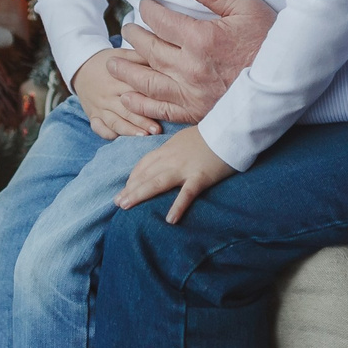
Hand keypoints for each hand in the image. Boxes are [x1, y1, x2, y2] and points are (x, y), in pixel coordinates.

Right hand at [70, 49, 159, 140]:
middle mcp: (108, 95)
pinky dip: (108, 134)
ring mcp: (100, 107)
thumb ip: (139, 58)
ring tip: (143, 136)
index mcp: (117, 80)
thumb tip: (162, 57)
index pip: (134, 91)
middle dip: (142, 121)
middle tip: (157, 130)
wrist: (81, 68)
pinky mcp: (93, 116)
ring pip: (114, 121)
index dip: (149, 99)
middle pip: (126, 110)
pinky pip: (99, 128)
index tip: (163, 107)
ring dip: (129, 130)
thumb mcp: (121, 54)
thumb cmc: (107, 62)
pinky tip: (119, 139)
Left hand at [107, 0, 275, 125]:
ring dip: (127, 70)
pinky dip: (141, 104)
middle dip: (134, 36)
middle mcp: (189, 68)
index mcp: (200, 38)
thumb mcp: (246, 7)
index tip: (145, 6)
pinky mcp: (196, 112)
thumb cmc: (270, 40)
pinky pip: (161, 109)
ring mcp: (191, 93)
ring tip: (113, 61)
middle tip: (126, 29)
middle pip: (149, 50)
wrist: (288, 83)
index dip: (149, 10)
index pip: (161, 21)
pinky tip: (128, 97)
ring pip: (148, 81)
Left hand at [113, 126, 233, 223]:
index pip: (145, 164)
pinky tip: (170, 219)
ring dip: (140, 194)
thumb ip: (173, 150)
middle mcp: (172, 159)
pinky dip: (178, 206)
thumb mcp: (185, 138)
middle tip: (117, 202)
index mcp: (168, 149)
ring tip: (126, 206)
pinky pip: (187, 193)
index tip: (125, 188)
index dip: (133, 177)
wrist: (230, 128)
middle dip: (130, 188)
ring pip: (157, 182)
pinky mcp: (201, 177)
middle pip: (146, 175)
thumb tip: (165, 160)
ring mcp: (185, 168)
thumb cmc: (211, 134)